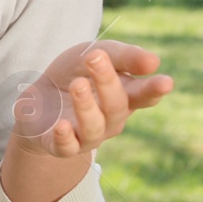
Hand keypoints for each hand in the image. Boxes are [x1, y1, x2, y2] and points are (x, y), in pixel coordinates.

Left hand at [10, 41, 173, 157]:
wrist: (37, 97)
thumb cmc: (74, 73)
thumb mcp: (96, 54)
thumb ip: (124, 56)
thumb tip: (154, 62)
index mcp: (125, 97)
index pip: (144, 95)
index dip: (154, 90)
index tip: (165, 82)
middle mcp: (111, 119)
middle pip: (116, 105)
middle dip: (107, 82)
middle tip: (95, 58)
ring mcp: (88, 135)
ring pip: (93, 127)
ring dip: (86, 106)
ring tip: (77, 84)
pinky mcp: (62, 145)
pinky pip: (67, 147)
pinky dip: (65, 138)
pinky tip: (61, 126)